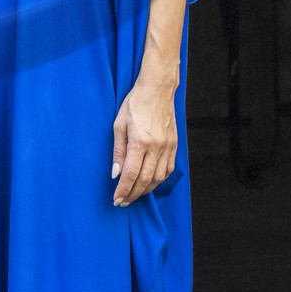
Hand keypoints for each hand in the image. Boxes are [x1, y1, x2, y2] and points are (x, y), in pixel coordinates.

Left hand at [111, 79, 177, 204]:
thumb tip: (116, 173)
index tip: (117, 200)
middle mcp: (156, 147)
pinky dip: (159, 180)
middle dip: (133, 194)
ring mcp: (168, 147)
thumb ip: (118, 151)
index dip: (123, 190)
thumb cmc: (135, 104)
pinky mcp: (174, 145)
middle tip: (124, 202)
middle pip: (145, 180)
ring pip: (158, 178)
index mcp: (140, 142)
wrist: (157, 89)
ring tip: (135, 194)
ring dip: (146, 189)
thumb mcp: (119, 125)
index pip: (130, 174)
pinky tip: (150, 182)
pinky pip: (168, 169)